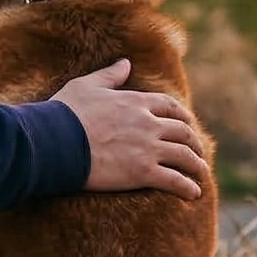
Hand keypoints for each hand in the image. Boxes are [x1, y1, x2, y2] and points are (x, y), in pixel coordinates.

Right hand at [52, 59, 205, 199]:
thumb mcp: (86, 86)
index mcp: (135, 102)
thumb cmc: (65, 113)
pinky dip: (188, 187)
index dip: (182, 116)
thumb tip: (126, 63)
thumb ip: (109, 75)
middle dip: (194, 142)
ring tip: (201, 174)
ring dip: (196, 166)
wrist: (54, 141)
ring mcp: (148, 148)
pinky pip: (175, 180)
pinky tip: (194, 193)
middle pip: (183, 132)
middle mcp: (147, 123)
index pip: (169, 107)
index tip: (187, 124)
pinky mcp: (143, 172)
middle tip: (197, 151)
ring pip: (185, 156)